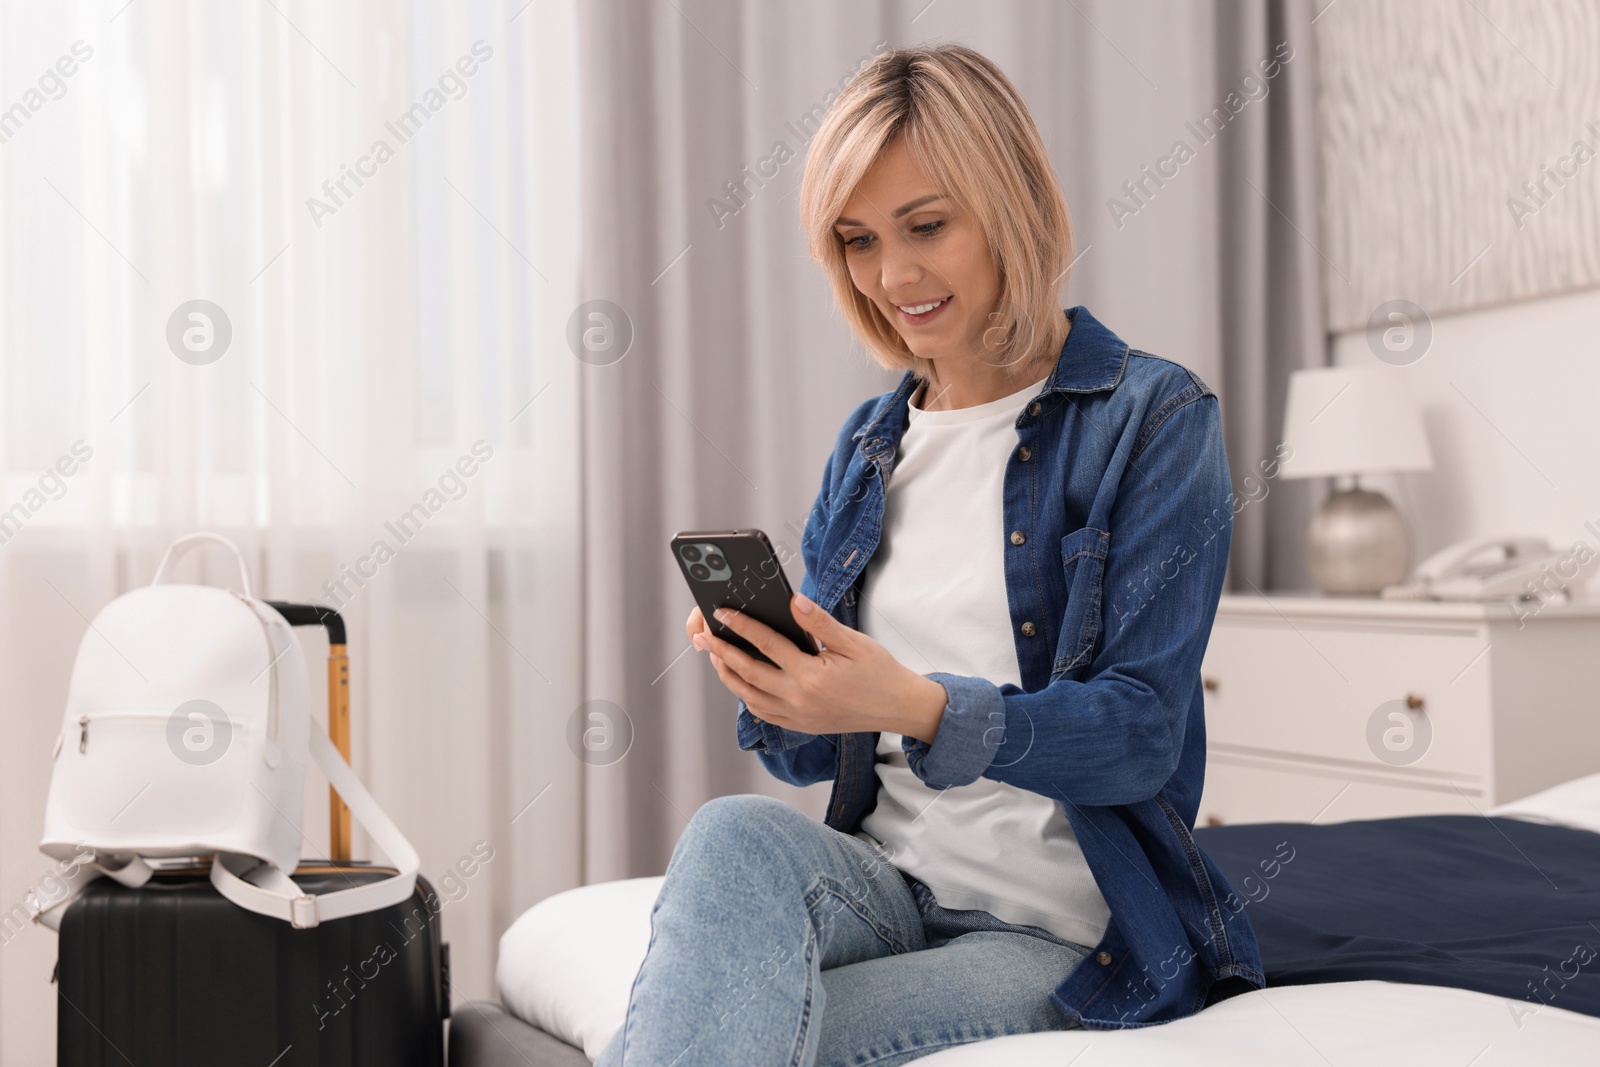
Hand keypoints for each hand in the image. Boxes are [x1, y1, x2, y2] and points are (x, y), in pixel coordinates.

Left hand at [691, 592, 947, 742]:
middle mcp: (799, 700)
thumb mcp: (853, 641)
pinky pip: (763, 712)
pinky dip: (747, 696)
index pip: (766, 645)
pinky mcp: (799, 726)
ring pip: (749, 697)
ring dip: (729, 676)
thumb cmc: (879, 672)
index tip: (722, 612)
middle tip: (702, 636)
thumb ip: (819, 623)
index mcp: (811, 676)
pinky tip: (742, 681)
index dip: (741, 625)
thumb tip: (793, 601)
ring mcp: (797, 717)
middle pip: (747, 674)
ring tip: (716, 656)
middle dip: (721, 652)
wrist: (898, 708)